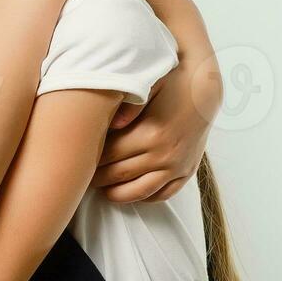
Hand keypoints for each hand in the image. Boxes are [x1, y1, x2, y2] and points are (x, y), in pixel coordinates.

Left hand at [93, 55, 221, 201]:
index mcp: (150, 134)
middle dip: (97, 177)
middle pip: (119, 174)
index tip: (77, 158)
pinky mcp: (186, 172)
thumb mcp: (148, 85)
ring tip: (101, 188)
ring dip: (116, 193)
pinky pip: (163, 194)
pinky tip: (129, 192)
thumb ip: (128, 104)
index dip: (90, 159)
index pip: (109, 154)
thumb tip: (110, 124)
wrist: (204, 89)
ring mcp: (176, 166)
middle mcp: (164, 155)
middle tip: (81, 176)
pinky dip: (144, 197)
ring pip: (139, 191)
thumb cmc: (171, 83)